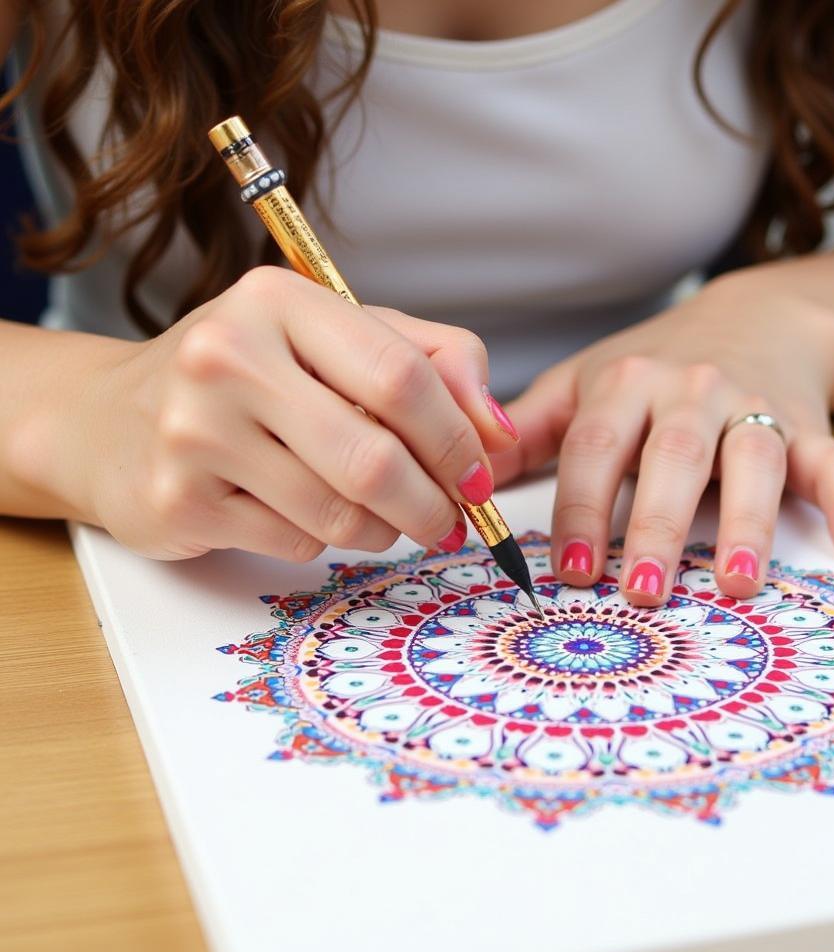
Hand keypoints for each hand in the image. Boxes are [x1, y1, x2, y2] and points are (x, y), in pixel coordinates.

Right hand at [43, 266, 518, 559]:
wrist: (108, 419)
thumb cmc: (247, 376)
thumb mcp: (337, 339)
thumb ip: (432, 360)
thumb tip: (498, 431)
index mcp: (279, 300)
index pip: (402, 374)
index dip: (457, 436)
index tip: (481, 473)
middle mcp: (228, 356)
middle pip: (375, 458)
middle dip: (435, 504)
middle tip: (453, 521)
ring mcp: (194, 432)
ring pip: (340, 512)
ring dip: (387, 530)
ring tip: (390, 519)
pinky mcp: (178, 500)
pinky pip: (295, 541)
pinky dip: (328, 542)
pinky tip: (314, 517)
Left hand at [491, 274, 833, 603]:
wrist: (752, 317)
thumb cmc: (651, 369)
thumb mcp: (583, 386)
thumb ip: (529, 432)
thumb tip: (467, 482)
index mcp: (625, 384)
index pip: (594, 450)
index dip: (579, 510)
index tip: (567, 572)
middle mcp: (691, 389)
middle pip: (671, 457)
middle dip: (654, 525)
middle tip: (639, 592)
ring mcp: (754, 405)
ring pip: (751, 458)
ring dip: (746, 521)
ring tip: (736, 583)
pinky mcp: (808, 423)